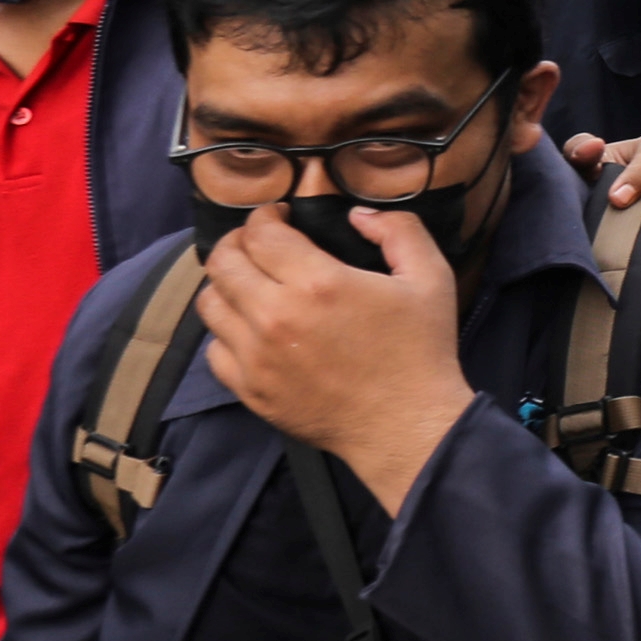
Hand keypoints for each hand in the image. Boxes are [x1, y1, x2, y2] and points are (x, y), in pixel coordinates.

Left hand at [199, 204, 476, 514]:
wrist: (406, 426)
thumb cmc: (420, 350)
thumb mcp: (429, 277)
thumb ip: (398, 230)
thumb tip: (357, 215)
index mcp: (318, 283)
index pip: (260, 233)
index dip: (266, 216)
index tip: (281, 218)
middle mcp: (275, 317)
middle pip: (223, 262)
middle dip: (238, 241)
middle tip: (261, 244)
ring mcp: (257, 358)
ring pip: (210, 303)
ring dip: (227, 284)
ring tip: (252, 282)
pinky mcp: (251, 391)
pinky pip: (214, 350)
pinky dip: (227, 331)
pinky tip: (254, 328)